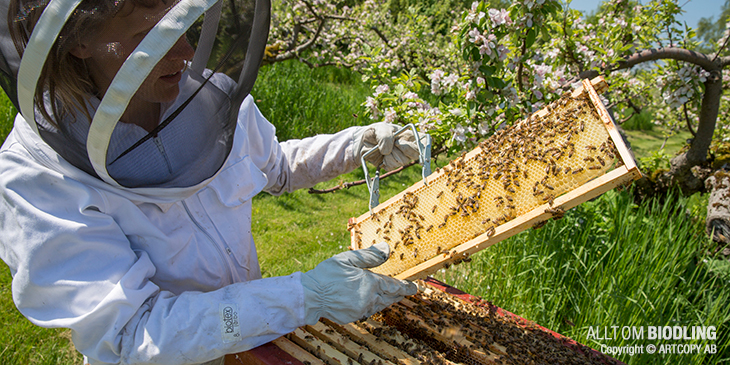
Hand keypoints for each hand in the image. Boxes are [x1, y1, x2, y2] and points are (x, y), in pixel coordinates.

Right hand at [300, 242, 416, 324]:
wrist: (310, 296)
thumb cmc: (328, 275)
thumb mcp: (349, 259)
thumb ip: (370, 256)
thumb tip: (386, 249)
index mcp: (371, 284)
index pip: (394, 286)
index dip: (406, 287)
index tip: (414, 287)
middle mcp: (369, 299)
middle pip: (390, 298)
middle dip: (398, 294)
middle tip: (404, 291)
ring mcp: (361, 310)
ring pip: (380, 306)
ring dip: (386, 301)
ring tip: (389, 296)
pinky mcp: (352, 317)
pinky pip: (368, 311)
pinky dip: (372, 306)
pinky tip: (369, 302)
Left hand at [353, 123, 421, 170]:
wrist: (363, 141)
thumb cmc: (375, 132)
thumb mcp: (380, 128)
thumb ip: (385, 136)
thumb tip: (387, 151)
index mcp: (408, 136)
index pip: (423, 141)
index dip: (424, 146)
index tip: (419, 149)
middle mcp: (407, 148)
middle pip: (415, 154)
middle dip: (404, 149)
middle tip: (396, 143)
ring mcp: (400, 157)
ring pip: (403, 161)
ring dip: (392, 155)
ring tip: (384, 149)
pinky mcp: (391, 165)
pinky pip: (392, 166)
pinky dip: (386, 162)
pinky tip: (382, 157)